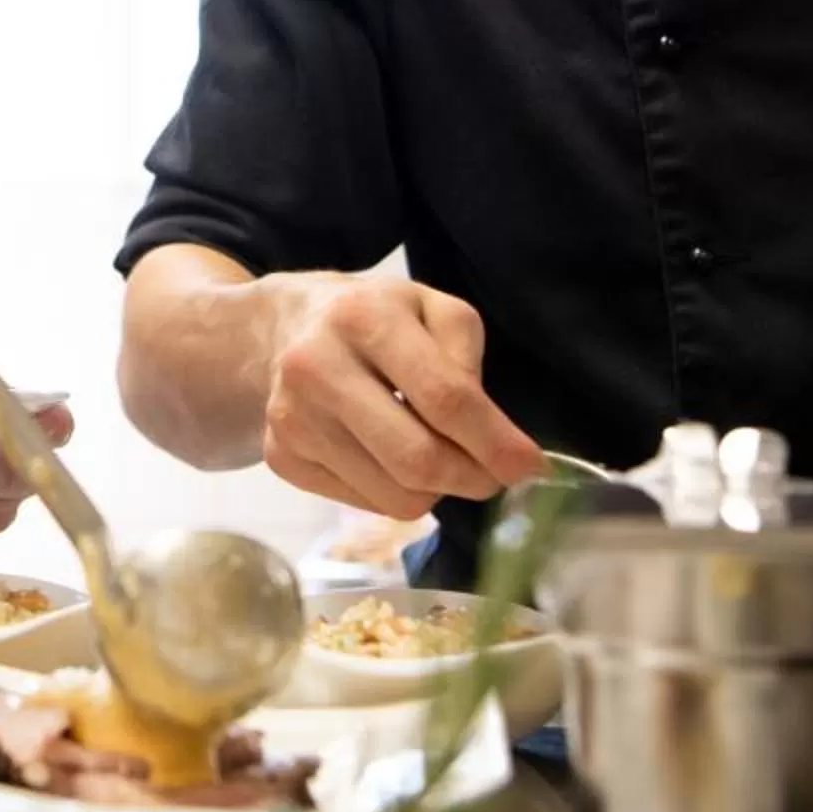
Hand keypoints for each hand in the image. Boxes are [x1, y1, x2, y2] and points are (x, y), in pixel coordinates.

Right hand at [258, 272, 544, 517]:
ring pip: (394, 495)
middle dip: (472, 478)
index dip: (495, 441)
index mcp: (364, 318)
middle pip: (417, 458)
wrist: (281, 330)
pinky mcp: (281, 457)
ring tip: (434, 454)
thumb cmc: (374, 318)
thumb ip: (466, 358)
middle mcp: (317, 368)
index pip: (445, 397)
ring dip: (435, 489)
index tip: (532, 467)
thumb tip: (492, 436)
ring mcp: (292, 418)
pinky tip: (386, 455)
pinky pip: (365, 504)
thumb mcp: (430, 307)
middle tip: (493, 476)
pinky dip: (393, 491)